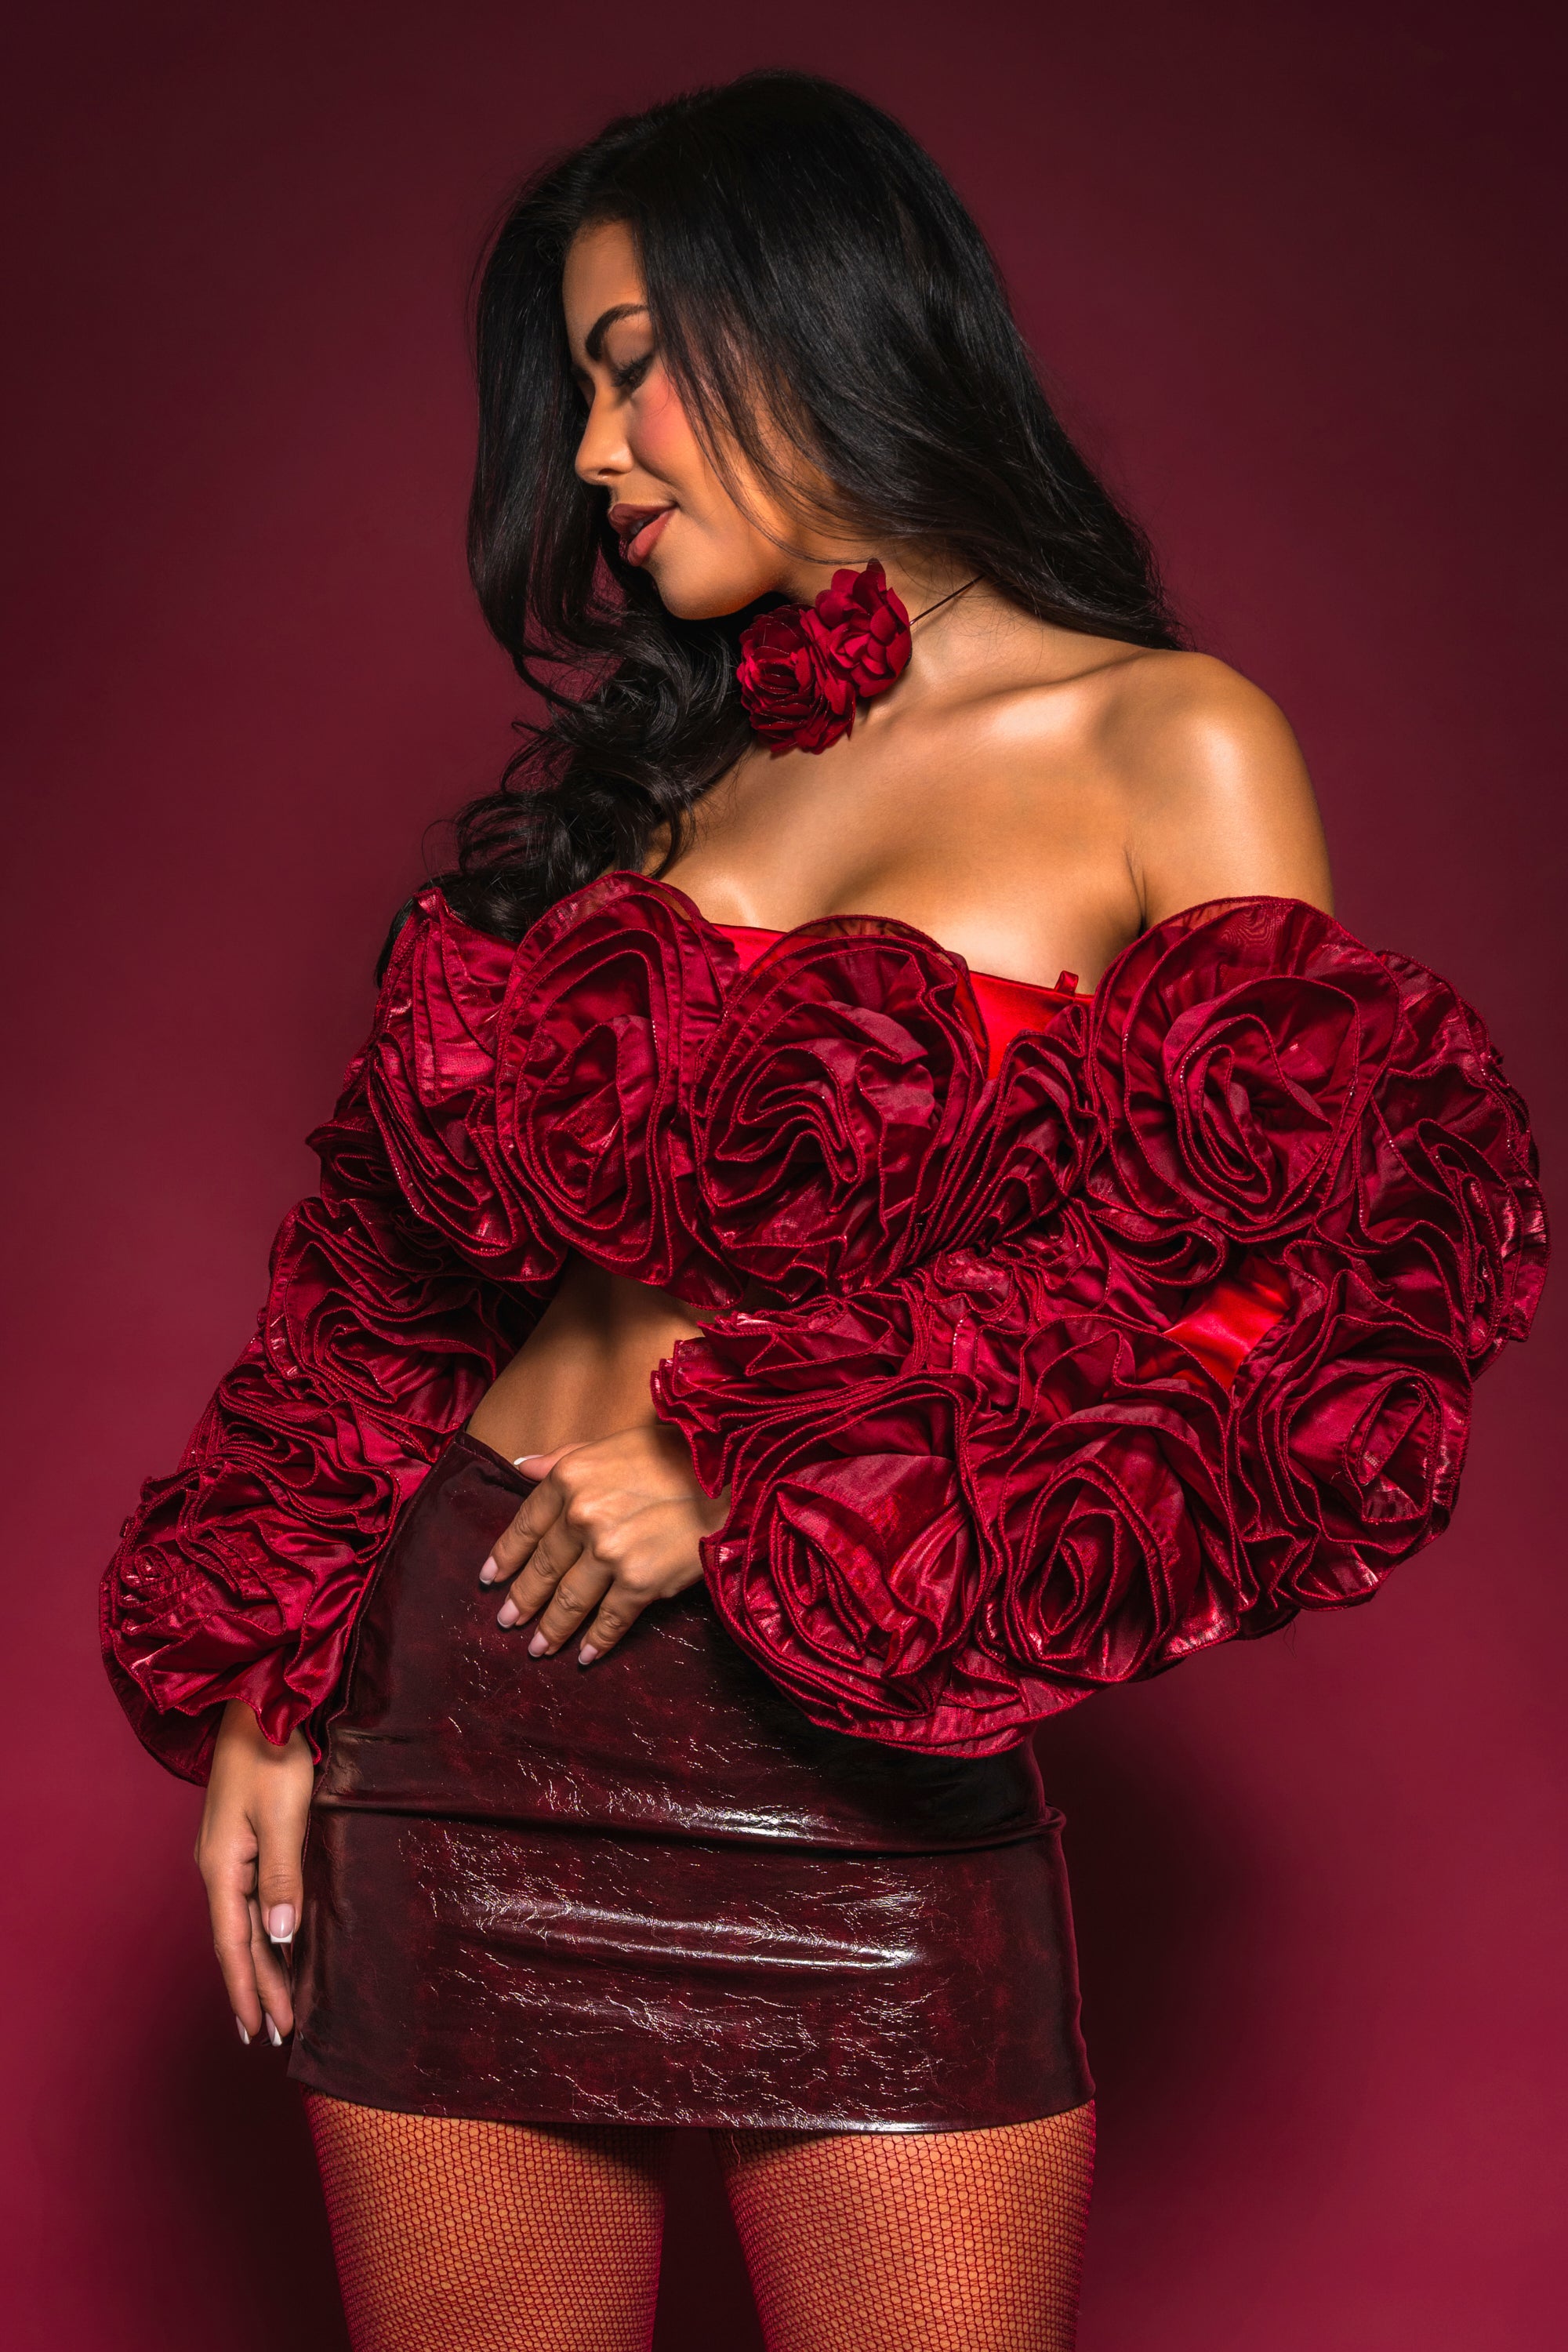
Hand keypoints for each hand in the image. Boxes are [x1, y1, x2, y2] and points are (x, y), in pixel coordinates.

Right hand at [195, 1698, 313, 2047]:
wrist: (258, 1707)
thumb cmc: (272, 1756)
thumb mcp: (283, 1815)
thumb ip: (282, 1876)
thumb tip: (281, 1936)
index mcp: (221, 1867)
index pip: (234, 1944)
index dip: (248, 1990)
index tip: (259, 2032)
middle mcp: (219, 1868)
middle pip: (238, 1941)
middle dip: (257, 1989)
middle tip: (277, 2034)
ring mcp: (229, 1856)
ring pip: (246, 1924)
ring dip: (263, 1965)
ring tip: (279, 2007)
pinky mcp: (244, 1843)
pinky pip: (253, 1901)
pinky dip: (266, 1932)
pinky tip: (280, 1948)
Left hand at [480, 1422, 728, 1664]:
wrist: (735, 1476)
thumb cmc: (678, 1454)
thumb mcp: (613, 1444)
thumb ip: (564, 1457)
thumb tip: (519, 1465)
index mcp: (570, 1478)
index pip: (525, 1524)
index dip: (505, 1555)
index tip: (490, 1577)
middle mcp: (582, 1515)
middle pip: (542, 1568)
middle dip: (521, 1600)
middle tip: (506, 1621)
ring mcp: (608, 1552)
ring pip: (569, 1601)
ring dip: (550, 1630)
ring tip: (538, 1647)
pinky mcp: (639, 1582)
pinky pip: (609, 1620)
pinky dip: (596, 1642)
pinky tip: (585, 1656)